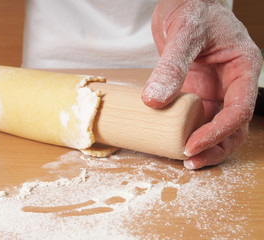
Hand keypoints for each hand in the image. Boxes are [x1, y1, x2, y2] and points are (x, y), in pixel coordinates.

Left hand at [142, 0, 262, 168]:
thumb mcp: (184, 33)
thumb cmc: (192, 9)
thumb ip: (172, 66)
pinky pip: (197, 118)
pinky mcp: (197, 92)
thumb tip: (154, 101)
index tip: (192, 144)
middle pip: (233, 127)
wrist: (183, 3)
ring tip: (185, 159)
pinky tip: (174, 141)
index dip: (217, 132)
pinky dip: (189, 132)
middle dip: (215, 147)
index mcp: (242, 68)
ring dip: (205, 146)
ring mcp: (215, 89)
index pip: (239, 110)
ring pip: (217, 127)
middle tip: (190, 160)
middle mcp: (232, 83)